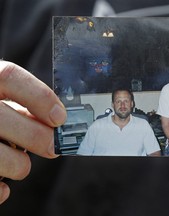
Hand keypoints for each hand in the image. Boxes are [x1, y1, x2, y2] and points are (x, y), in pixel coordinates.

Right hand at [0, 61, 66, 203]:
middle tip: (53, 147)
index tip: (60, 118)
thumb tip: (60, 120)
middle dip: (40, 138)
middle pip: (6, 119)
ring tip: (14, 159)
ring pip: (5, 159)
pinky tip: (2, 181)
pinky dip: (1, 189)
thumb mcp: (3, 100)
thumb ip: (27, 105)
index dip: (40, 97)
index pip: (10, 78)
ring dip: (19, 165)